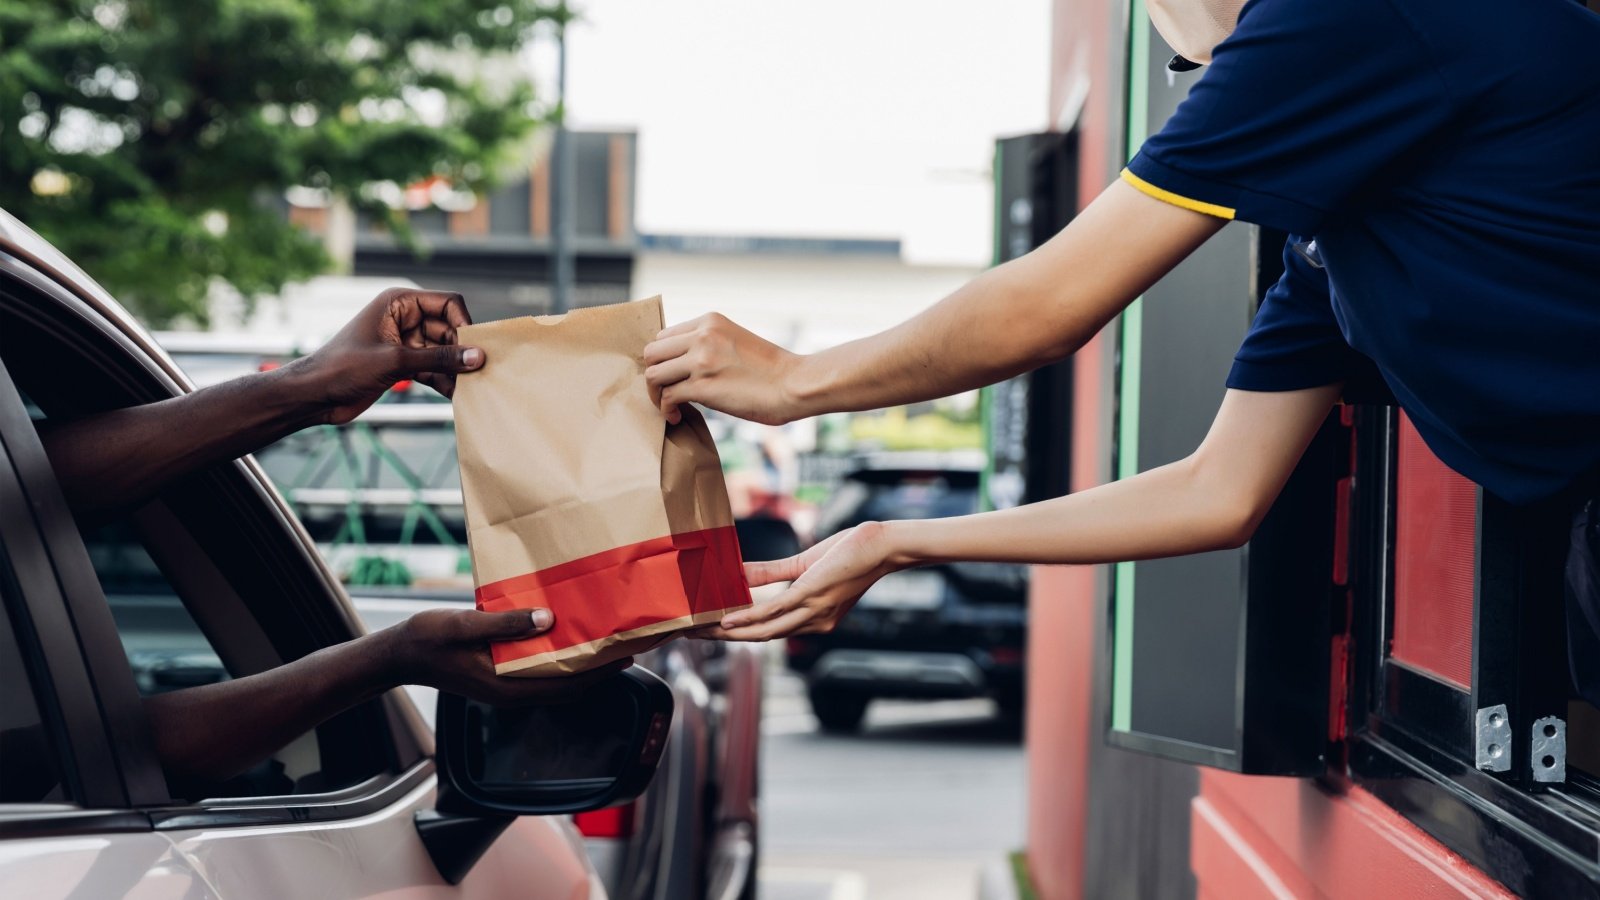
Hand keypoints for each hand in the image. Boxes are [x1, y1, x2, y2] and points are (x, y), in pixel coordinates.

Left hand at [298, 287, 484, 423]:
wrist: (314, 396)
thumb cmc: (343, 367)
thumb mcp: (395, 361)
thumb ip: (439, 358)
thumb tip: (477, 357)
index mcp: (399, 303)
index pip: (447, 303)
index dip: (464, 323)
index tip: (476, 348)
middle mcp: (405, 318)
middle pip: (449, 329)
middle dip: (462, 351)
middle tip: (478, 373)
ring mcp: (405, 342)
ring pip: (443, 352)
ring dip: (455, 369)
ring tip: (470, 388)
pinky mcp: (403, 364)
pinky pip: (434, 368)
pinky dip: (444, 381)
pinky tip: (456, 396)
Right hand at [384, 608, 631, 704]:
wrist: (400, 654)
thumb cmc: (429, 638)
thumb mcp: (466, 624)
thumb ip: (505, 624)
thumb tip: (547, 619)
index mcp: (506, 686)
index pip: (565, 686)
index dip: (598, 674)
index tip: (624, 657)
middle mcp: (512, 691)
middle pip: (567, 687)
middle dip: (597, 671)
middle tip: (624, 646)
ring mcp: (506, 687)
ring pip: (554, 681)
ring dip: (580, 665)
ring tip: (604, 641)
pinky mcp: (501, 677)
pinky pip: (539, 672)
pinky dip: (559, 659)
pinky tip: (567, 637)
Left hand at [643, 313, 802, 425]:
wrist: (794, 384)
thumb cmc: (771, 370)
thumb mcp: (736, 341)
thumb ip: (710, 344)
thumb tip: (685, 364)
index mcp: (710, 321)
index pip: (665, 336)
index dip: (663, 358)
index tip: (672, 375)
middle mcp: (702, 336)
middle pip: (652, 353)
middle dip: (654, 375)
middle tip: (665, 391)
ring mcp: (701, 360)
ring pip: (653, 374)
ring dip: (656, 394)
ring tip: (669, 406)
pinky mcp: (702, 386)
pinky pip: (667, 397)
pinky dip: (666, 410)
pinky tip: (676, 417)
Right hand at [697, 522, 902, 640]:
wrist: (882, 547)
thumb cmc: (850, 553)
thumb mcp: (804, 565)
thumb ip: (771, 573)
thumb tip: (739, 573)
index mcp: (813, 619)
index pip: (768, 632)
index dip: (736, 635)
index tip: (707, 632)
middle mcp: (813, 623)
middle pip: (759, 637)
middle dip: (723, 639)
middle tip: (691, 636)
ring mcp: (812, 612)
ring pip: (762, 630)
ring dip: (728, 633)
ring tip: (700, 631)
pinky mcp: (810, 595)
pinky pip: (773, 611)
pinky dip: (747, 618)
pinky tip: (726, 620)